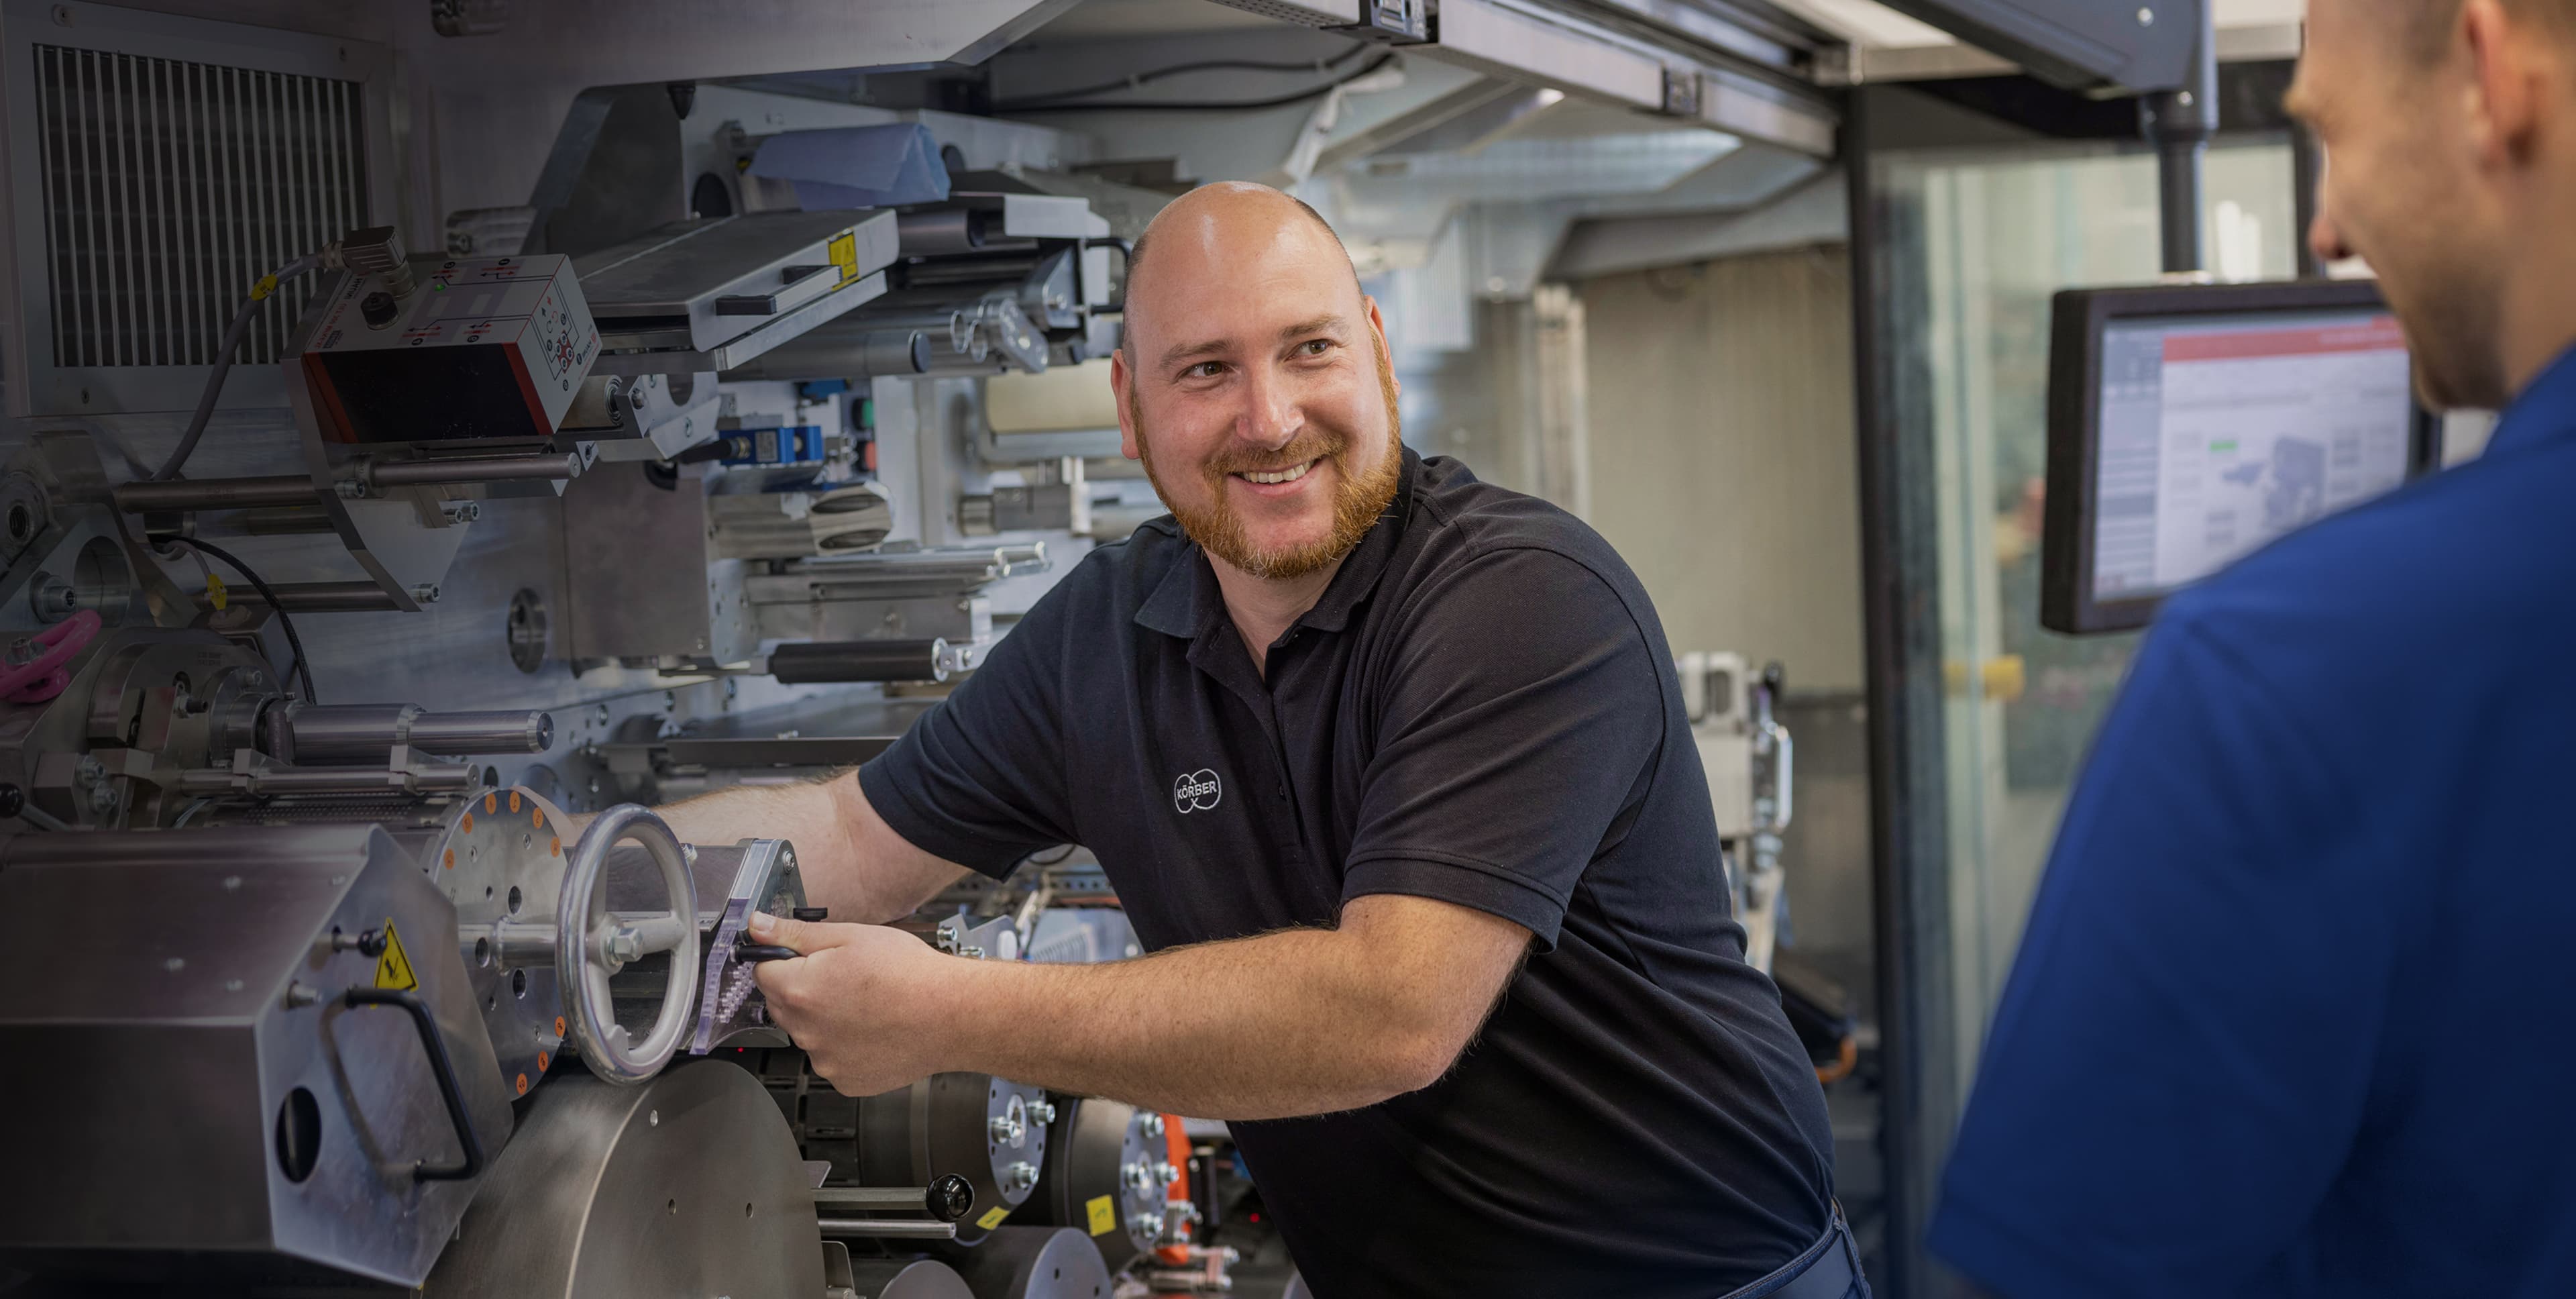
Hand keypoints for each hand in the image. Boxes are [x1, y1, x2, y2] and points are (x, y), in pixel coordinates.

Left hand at [749, 910, 964, 1095]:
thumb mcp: (850, 936)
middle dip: (803, 989)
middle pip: (782, 1005)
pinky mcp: (845, 1081)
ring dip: (824, 1019)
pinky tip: (872, 1030)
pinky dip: (845, 1046)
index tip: (807, 958)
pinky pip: (832, 1059)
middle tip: (844, 978)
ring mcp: (825, 1061)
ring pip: (808, 1033)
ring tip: (865, 1005)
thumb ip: (796, 933)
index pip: (762, 971)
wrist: (952, 1015)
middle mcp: (805, 1031)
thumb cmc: (909, 974)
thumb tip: (757, 926)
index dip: (783, 960)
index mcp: (800, 990)